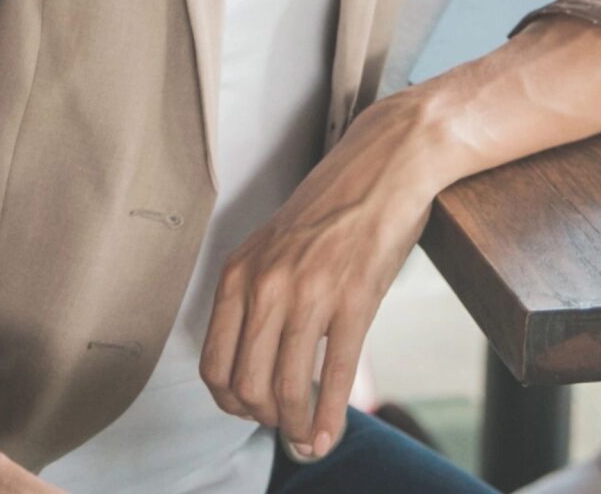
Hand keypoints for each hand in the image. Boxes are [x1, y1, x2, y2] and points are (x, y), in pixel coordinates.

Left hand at [197, 98, 445, 462]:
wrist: (386, 164)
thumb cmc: (336, 204)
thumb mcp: (276, 245)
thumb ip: (260, 293)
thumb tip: (259, 356)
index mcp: (240, 272)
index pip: (214, 363)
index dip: (229, 401)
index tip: (249, 411)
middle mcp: (266, 285)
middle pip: (246, 384)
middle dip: (263, 418)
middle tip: (281, 424)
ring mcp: (310, 293)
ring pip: (287, 388)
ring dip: (296, 425)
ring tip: (307, 436)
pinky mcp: (354, 299)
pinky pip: (334, 375)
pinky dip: (329, 417)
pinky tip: (331, 432)